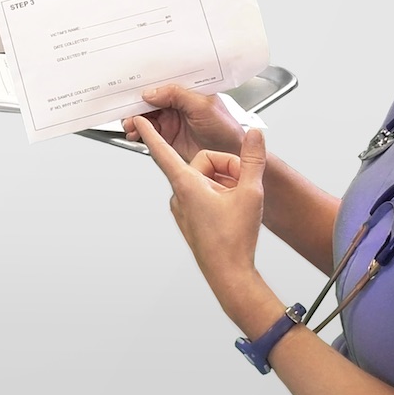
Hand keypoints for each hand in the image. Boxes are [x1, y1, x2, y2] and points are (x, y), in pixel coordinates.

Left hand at [128, 115, 271, 322]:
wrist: (230, 274)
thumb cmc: (235, 239)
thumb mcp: (251, 192)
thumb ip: (252, 160)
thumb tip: (254, 135)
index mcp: (186, 185)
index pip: (162, 151)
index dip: (151, 133)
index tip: (139, 120)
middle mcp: (179, 195)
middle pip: (204, 162)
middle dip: (227, 168)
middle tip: (245, 185)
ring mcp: (183, 208)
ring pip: (207, 179)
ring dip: (226, 183)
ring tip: (240, 201)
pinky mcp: (190, 218)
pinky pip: (204, 195)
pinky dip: (221, 196)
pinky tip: (233, 210)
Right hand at [134, 84, 246, 161]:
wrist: (232, 157)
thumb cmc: (227, 129)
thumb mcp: (204, 105)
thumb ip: (177, 95)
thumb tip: (152, 93)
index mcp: (187, 91)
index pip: (162, 84)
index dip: (147, 86)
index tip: (132, 90)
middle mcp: (178, 104)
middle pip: (150, 101)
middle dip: (136, 106)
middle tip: (128, 112)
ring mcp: (172, 121)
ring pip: (146, 117)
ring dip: (135, 120)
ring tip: (130, 125)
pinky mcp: (168, 137)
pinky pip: (148, 132)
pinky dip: (138, 132)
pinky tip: (134, 133)